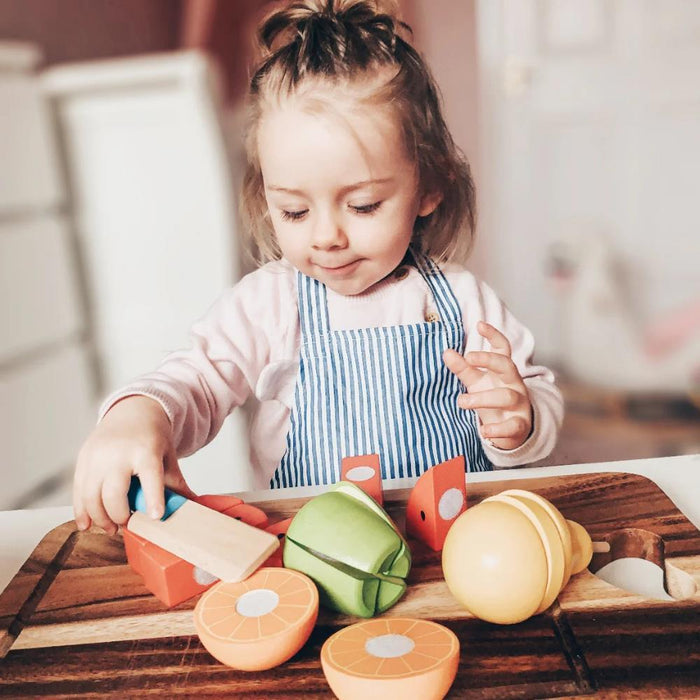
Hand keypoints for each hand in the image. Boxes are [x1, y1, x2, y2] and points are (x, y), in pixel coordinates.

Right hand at [72, 396, 194, 534]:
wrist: (133, 410)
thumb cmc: (152, 436)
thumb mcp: (167, 455)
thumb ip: (176, 482)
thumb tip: (193, 506)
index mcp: (145, 451)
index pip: (150, 476)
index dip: (153, 498)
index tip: (156, 516)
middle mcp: (118, 453)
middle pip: (114, 493)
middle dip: (120, 516)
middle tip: (128, 525)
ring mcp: (97, 456)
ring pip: (91, 496)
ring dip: (100, 518)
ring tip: (112, 528)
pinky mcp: (84, 459)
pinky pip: (78, 490)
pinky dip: (81, 511)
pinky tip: (88, 525)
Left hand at [443, 321, 532, 450]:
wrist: (513, 429)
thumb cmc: (492, 399)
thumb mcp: (477, 382)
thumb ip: (463, 368)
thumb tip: (446, 352)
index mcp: (502, 370)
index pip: (502, 348)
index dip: (493, 335)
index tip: (479, 324)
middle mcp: (513, 383)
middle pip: (507, 365)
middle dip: (489, 360)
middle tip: (469, 357)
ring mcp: (519, 403)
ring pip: (505, 396)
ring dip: (482, 398)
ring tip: (461, 401)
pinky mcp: (519, 425)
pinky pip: (512, 426)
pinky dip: (497, 429)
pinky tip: (484, 432)